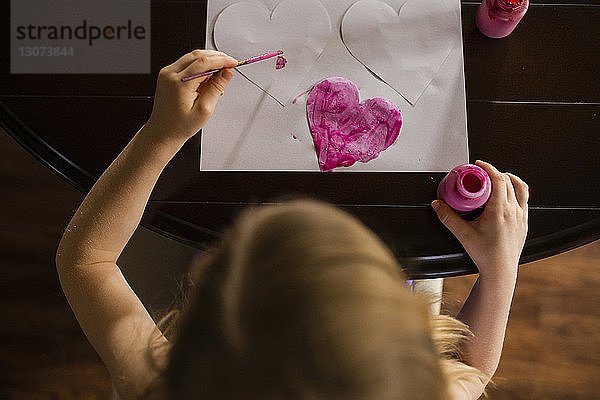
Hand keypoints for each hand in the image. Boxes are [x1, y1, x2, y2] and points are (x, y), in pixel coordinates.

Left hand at [145, 49, 237, 144]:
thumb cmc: (180, 125)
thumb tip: (226, 73)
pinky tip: (207, 75)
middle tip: (229, 65)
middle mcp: (170, 75)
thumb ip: (216, 88)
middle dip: (216, 57)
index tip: (232, 62)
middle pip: (198, 56)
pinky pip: (186, 63)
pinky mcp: (167, 74)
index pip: (204, 63)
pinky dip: (199, 65)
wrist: (163, 131)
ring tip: (220, 73)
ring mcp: (167, 73)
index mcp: (179, 84)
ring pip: (192, 57)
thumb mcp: (204, 110)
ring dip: (208, 60)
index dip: (221, 60)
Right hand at [431, 160, 528, 278]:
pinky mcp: (524, 223)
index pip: (498, 179)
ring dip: (510, 180)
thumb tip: (438, 205)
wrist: (500, 271)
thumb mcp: (463, 233)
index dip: (489, 167)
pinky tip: (508, 196)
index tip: (480, 165)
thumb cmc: (486, 255)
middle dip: (495, 173)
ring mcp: (521, 216)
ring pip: (520, 189)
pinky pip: (524, 200)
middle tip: (483, 173)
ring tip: (499, 178)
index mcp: (500, 210)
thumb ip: (447, 217)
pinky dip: (516, 192)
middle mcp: (514, 211)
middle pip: (508, 181)